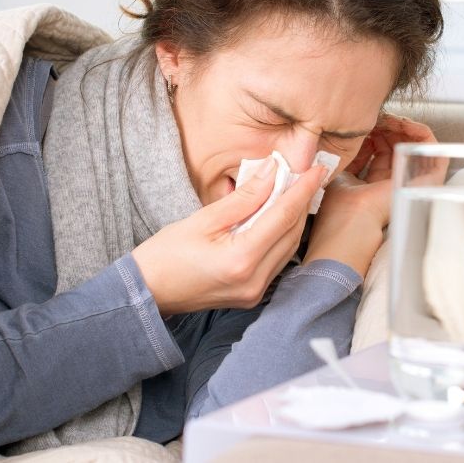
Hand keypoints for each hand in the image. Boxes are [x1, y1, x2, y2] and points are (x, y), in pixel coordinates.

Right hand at [132, 157, 324, 315]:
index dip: (302, 189)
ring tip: (295, 191)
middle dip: (301, 202)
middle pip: (292, 233)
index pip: (283, 217)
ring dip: (294, 219)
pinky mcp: (253, 295)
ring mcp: (256, 292)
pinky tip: (278, 217)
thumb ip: (243, 198)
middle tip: (307, 175)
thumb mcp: (202, 219)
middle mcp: (255, 280)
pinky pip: (277, 260)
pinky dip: (281, 236)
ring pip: (288, 248)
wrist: (147, 292)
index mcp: (242, 260)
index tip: (316, 169)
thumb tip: (273, 172)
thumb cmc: (166, 255)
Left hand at [304, 114, 436, 276]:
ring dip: (400, 126)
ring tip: (389, 118)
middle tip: (375, 117)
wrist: (352, 223)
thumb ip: (346, 155)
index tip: (360, 121)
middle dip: (384, 126)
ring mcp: (407, 183)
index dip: (369, 131)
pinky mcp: (425, 181)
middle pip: (393, 145)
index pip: (375, 150)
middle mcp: (389, 184)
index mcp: (369, 184)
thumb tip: (345, 134)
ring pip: (410, 144)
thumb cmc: (339, 207)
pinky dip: (421, 132)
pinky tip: (406, 123)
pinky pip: (431, 150)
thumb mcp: (338, 172)